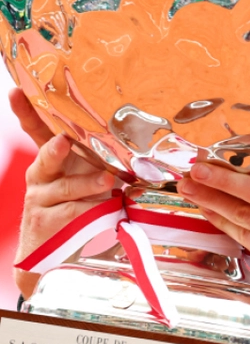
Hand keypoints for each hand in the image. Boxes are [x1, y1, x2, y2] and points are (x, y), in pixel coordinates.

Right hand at [9, 89, 113, 296]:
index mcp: (51, 159)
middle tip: (63, 142)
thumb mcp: (86, 176)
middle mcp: (40, 175)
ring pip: (65, 188)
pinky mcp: (46, 221)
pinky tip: (105, 208)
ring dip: (87, 184)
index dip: (27, 111)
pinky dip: (91, 211)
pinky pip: (72, 213)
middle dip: (54, 150)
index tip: (18, 91)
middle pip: (46, 157)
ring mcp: (40, 198)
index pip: (37, 131)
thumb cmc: (77, 203)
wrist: (51, 252)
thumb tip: (138, 141)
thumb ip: (101, 159)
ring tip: (106, 181)